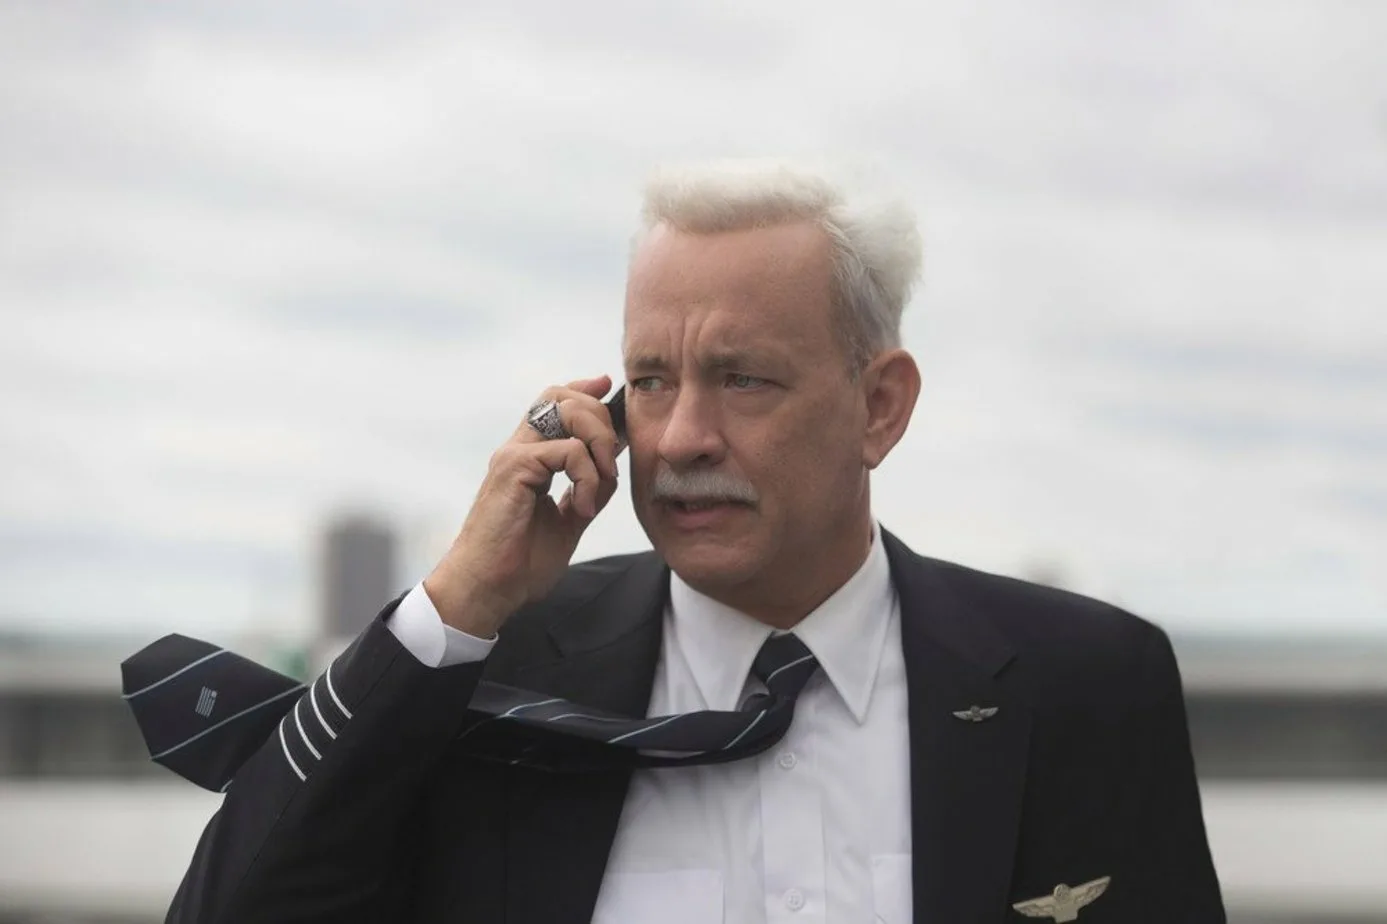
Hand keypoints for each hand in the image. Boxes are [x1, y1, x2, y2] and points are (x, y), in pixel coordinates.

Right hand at [423, 375, 622, 636]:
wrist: (488, 590)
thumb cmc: (520, 562)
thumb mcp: (567, 519)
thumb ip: (587, 488)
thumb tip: (610, 463)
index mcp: (528, 458)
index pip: (553, 402)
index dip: (583, 391)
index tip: (607, 389)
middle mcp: (518, 449)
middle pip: (562, 396)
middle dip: (601, 419)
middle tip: (611, 463)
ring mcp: (514, 456)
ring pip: (566, 412)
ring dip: (599, 443)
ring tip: (601, 484)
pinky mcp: (514, 469)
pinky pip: (567, 451)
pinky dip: (588, 477)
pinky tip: (582, 509)